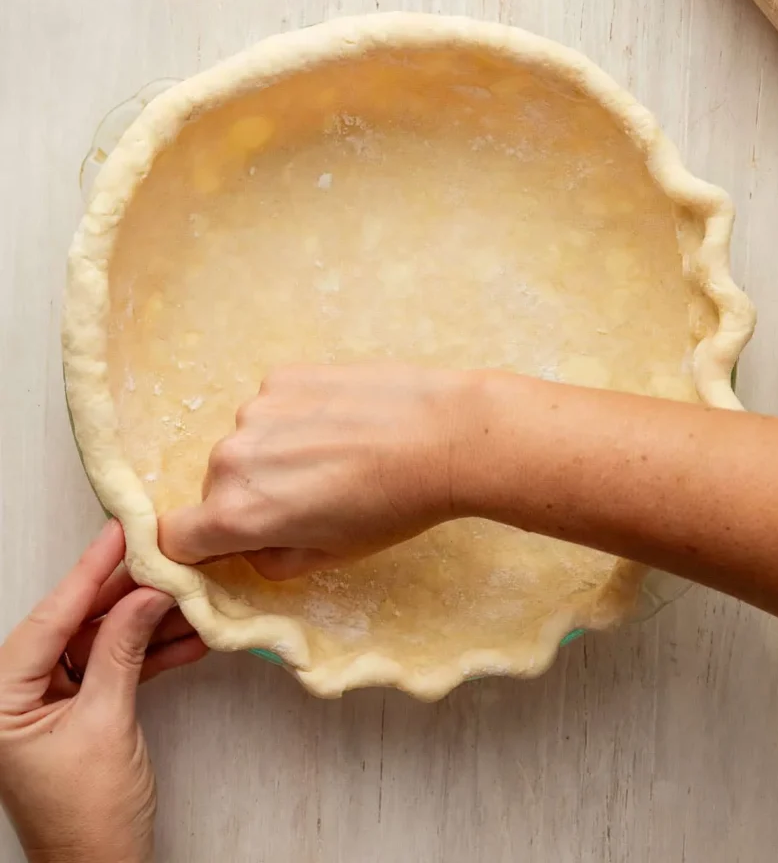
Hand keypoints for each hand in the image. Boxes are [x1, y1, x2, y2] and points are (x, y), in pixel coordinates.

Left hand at [0, 521, 207, 862]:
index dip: (87, 573)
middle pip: (74, 625)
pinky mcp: (80, 712)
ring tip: (186, 596)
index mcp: (0, 701)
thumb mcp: (106, 723)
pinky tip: (187, 637)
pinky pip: (113, 668)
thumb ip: (123, 650)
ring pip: (99, 643)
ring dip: (145, 624)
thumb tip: (148, 594)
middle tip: (160, 556)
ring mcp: (49, 704)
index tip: (116, 532)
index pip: (48, 620)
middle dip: (123, 595)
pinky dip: (149, 656)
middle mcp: (16, 696)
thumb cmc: (89, 818)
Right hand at [160, 365, 473, 579]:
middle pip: (215, 488)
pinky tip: (341, 422)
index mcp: (237, 513)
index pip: (174, 536)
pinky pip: (273, 407)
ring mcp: (255, 409)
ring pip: (247, 444)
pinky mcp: (282, 375)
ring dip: (274, 454)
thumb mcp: (329, 556)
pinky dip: (295, 418)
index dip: (198, 545)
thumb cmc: (392, 507)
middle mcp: (231, 457)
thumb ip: (269, 560)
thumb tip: (249, 545)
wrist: (445, 434)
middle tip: (311, 499)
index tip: (229, 542)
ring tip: (336, 455)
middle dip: (250, 499)